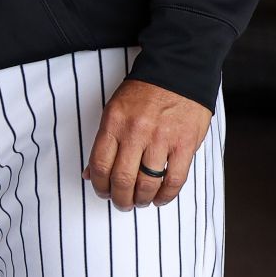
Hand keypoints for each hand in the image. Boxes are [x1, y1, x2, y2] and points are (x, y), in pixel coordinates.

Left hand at [84, 78, 211, 209]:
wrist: (178, 73)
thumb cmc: (144, 92)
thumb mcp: (114, 109)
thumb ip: (104, 141)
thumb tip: (91, 172)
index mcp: (114, 122)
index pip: (100, 164)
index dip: (99, 185)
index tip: (101, 191)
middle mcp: (135, 132)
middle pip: (122, 179)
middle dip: (119, 198)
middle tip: (121, 203)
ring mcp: (161, 140)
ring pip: (147, 183)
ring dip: (141, 200)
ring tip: (139, 202)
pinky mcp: (184, 146)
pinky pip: (174, 180)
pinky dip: (166, 196)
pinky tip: (159, 199)